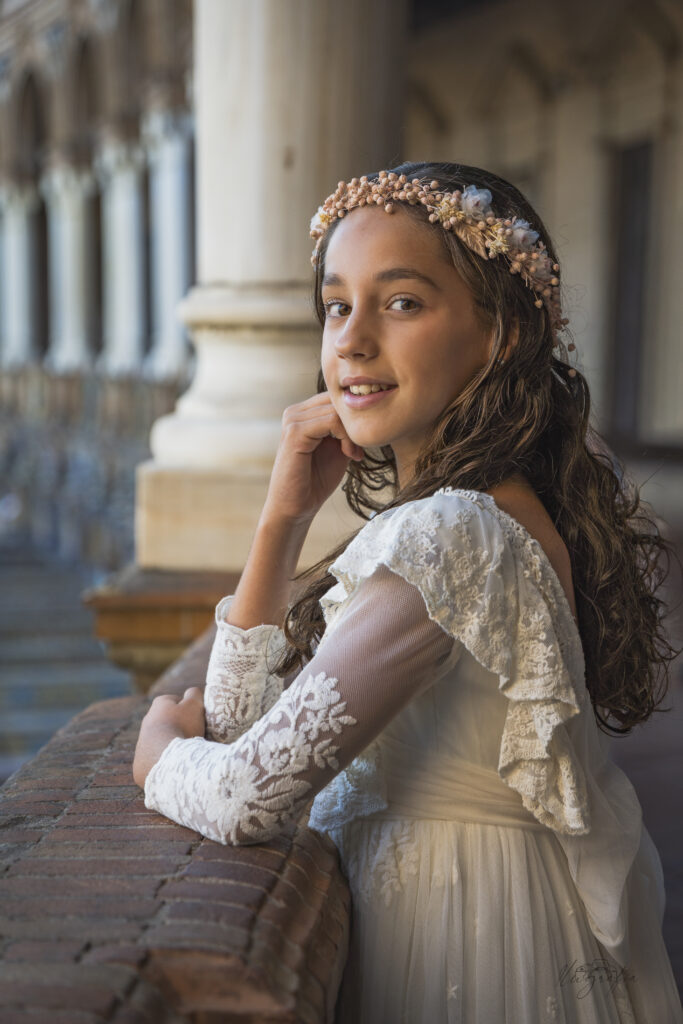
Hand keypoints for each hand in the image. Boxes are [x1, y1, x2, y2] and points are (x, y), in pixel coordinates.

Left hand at [133, 686, 205, 788]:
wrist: (165, 758)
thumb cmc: (182, 727)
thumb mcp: (194, 704)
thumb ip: (194, 694)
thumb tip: (192, 692)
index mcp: (159, 704)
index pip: (176, 701)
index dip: (189, 709)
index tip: (197, 718)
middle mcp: (147, 720)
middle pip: (169, 721)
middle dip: (180, 726)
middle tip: (193, 734)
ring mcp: (142, 741)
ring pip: (162, 739)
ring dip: (172, 742)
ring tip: (185, 750)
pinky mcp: (141, 760)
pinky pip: (158, 756)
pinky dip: (166, 758)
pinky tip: (175, 761)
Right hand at [262, 391, 363, 523]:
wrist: (296, 507)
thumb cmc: (316, 480)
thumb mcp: (338, 448)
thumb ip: (346, 428)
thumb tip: (366, 412)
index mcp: (303, 413)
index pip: (336, 397)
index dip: (353, 418)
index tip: (359, 445)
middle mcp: (295, 411)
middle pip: (338, 400)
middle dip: (354, 424)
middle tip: (358, 451)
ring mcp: (292, 420)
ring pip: (337, 409)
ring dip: (352, 432)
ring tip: (352, 454)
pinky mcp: (295, 432)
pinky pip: (331, 421)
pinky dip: (346, 437)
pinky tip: (348, 454)